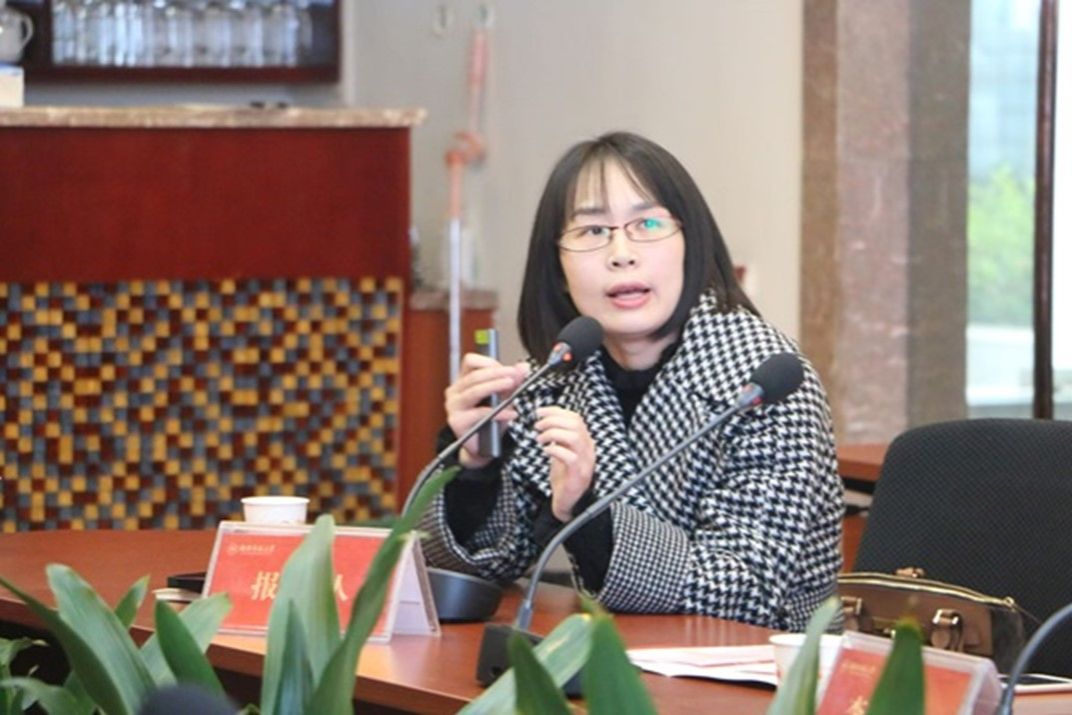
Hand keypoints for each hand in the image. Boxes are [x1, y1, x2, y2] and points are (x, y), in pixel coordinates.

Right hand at [444, 353, 528, 467]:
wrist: (483, 448)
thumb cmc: (490, 420)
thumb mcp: (503, 398)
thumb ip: (512, 382)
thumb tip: (524, 367)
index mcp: (463, 381)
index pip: (470, 362)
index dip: (489, 362)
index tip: (507, 369)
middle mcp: (455, 391)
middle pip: (474, 375)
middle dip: (497, 373)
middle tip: (514, 374)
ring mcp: (453, 406)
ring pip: (475, 391)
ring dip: (495, 386)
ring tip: (511, 385)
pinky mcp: (457, 421)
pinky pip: (479, 413)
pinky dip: (498, 412)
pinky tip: (511, 413)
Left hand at [534, 406, 594, 520]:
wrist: (569, 501)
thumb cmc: (564, 476)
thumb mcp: (561, 451)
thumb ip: (558, 437)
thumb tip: (545, 420)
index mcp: (585, 441)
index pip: (575, 418)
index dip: (556, 412)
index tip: (540, 412)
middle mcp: (588, 449)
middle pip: (575, 424)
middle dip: (553, 420)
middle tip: (538, 426)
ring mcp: (585, 461)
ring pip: (574, 437)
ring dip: (553, 434)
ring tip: (540, 439)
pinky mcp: (578, 474)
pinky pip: (570, 457)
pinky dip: (555, 450)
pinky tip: (546, 451)